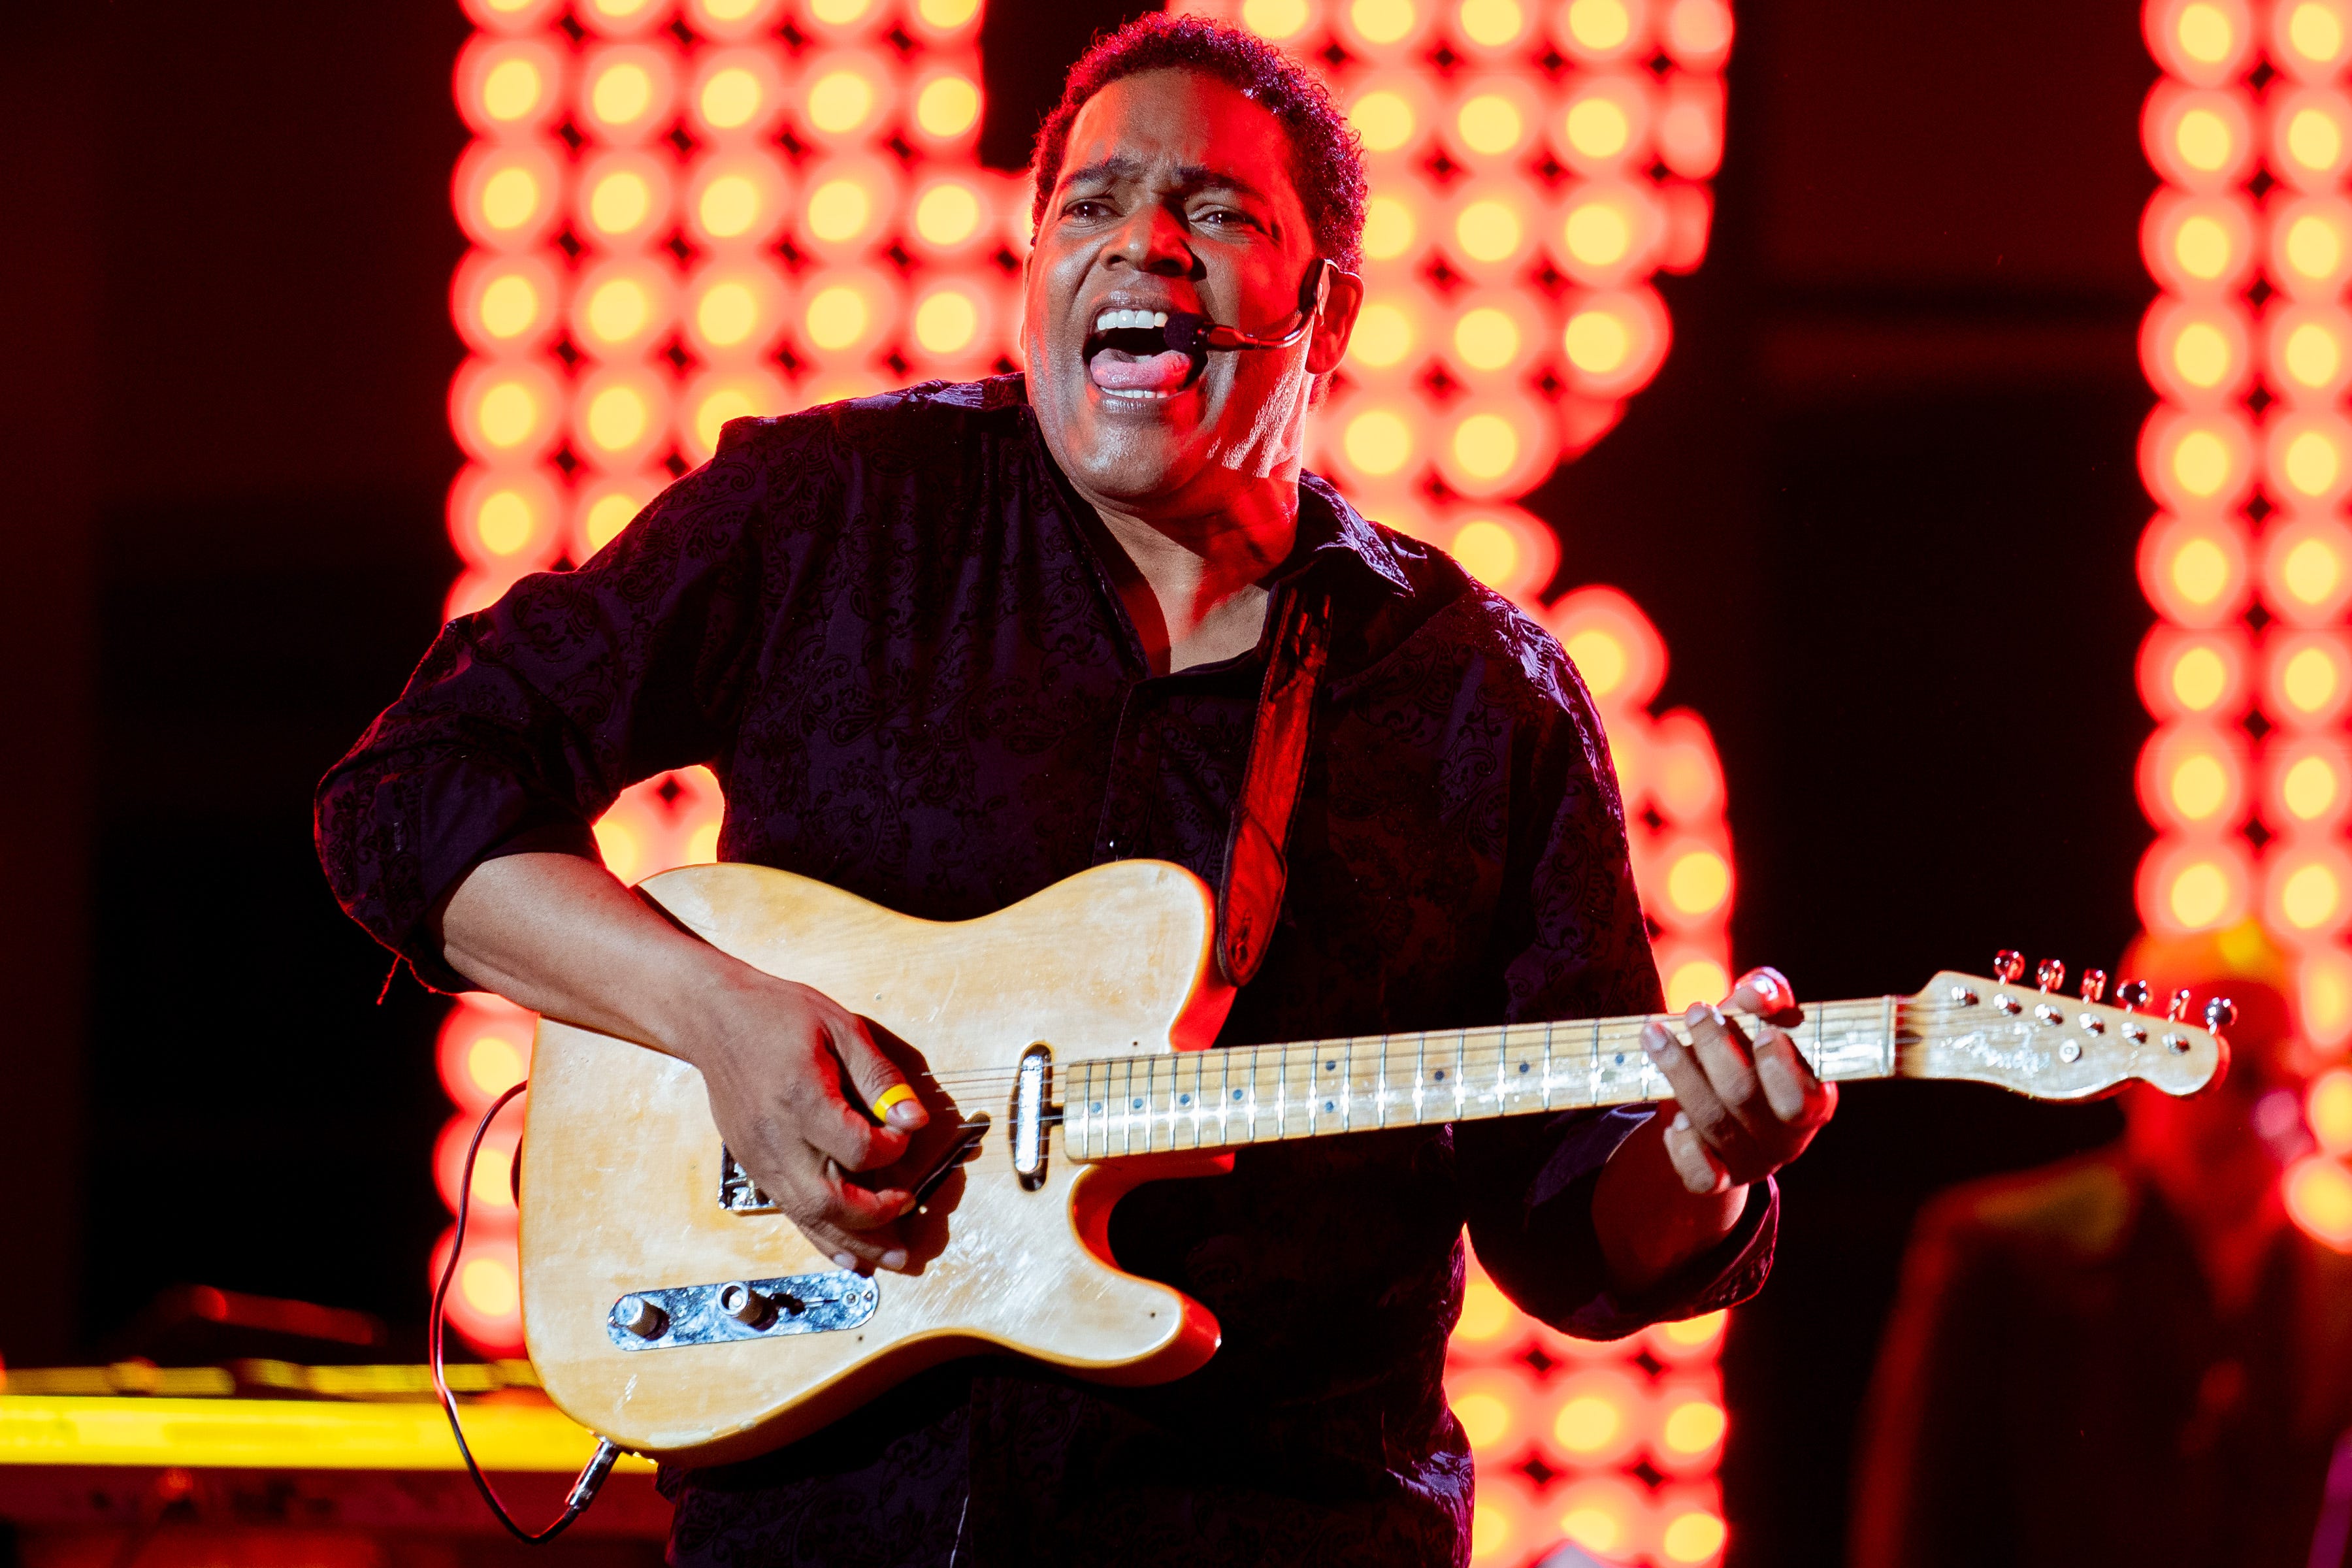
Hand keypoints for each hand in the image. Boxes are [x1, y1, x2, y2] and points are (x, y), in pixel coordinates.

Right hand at [675, 969, 930, 1272]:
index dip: (892, 1149)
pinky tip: (848, 1255)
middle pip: (829, 1200)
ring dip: (853, 1242)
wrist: (713, 1019)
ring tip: (891, 1259)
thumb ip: (878, 1077)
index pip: (858, 1148)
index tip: (905, 1132)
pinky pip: (790, 1212)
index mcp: (802, 1098)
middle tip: (909, 1212)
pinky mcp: (754, 1165)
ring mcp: (761, 1157)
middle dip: (876, 1218)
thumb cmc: (777, 1015)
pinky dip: (821, 1237)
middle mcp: (778, 1137)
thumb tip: (913, 1118)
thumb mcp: (840, 1027)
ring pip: (809, 1217)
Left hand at [1640, 966, 1837, 1194]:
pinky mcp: (1719, 1179)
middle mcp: (1787, 1138)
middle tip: (1695, 1010)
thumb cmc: (1747, 1049)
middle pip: (1744, 1096)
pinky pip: (1700, 1175)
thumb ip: (1767, 994)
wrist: (1721, 1101)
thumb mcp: (1761, 1017)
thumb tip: (1755, 994)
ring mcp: (1753, 1162)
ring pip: (1711, 1121)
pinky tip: (1672, 1118)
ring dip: (1679, 1070)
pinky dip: (1682, 1144)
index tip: (1760, 1031)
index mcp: (1813, 1101)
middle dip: (1714, 1047)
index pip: (1803, 1097)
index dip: (1780, 1066)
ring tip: (1654, 1033)